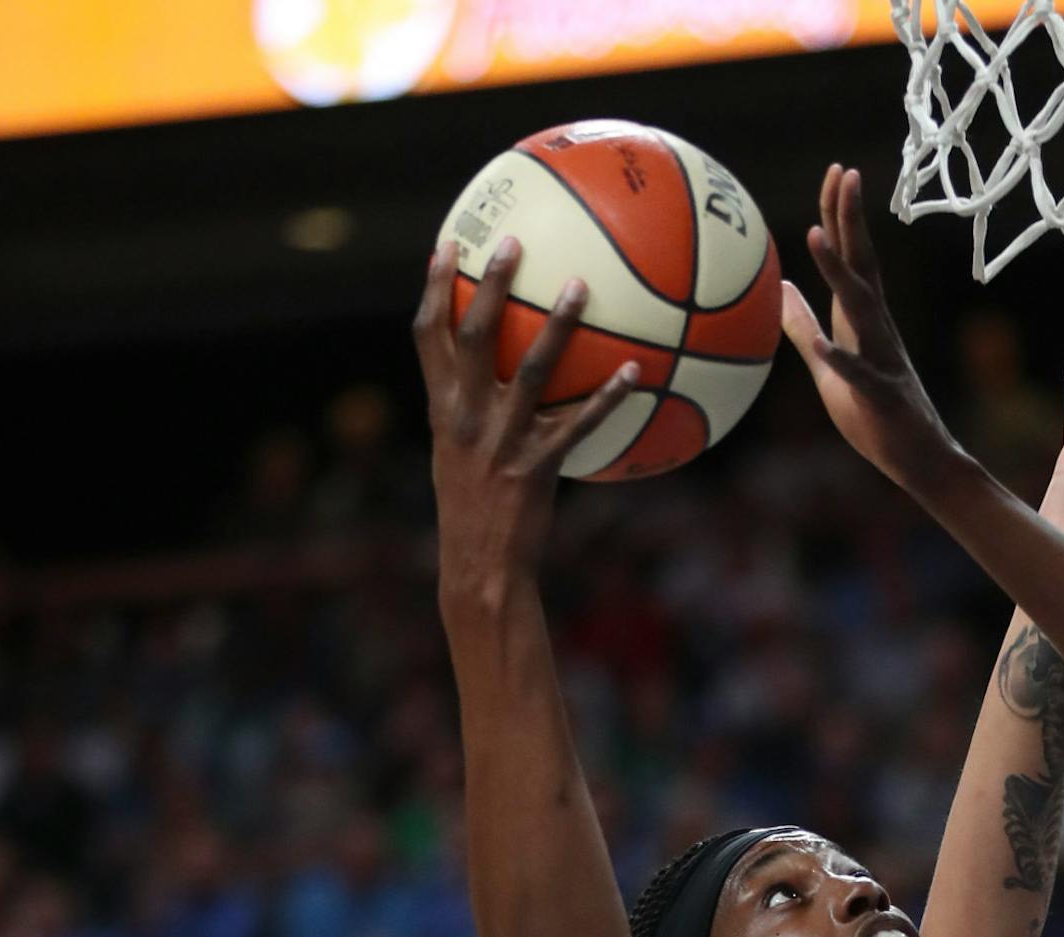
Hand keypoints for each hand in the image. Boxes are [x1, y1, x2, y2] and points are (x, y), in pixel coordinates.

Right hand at [413, 238, 639, 587]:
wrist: (479, 568)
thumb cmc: (475, 513)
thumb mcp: (458, 458)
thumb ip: (473, 414)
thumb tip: (503, 379)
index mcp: (441, 409)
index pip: (427, 336)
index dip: (434, 287)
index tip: (447, 245)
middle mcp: (465, 417)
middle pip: (474, 334)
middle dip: (489, 283)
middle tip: (513, 242)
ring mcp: (501, 440)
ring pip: (532, 369)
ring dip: (558, 324)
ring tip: (582, 286)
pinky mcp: (536, 467)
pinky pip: (578, 423)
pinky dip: (607, 397)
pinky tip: (635, 373)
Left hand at [781, 165, 960, 492]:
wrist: (919, 460)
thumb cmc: (873, 415)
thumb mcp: (827, 364)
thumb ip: (804, 326)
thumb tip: (780, 288)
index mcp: (863, 321)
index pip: (853, 257)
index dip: (842, 215)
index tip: (836, 171)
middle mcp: (878, 329)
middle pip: (864, 265)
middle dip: (852, 220)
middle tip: (845, 173)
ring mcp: (884, 360)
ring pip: (861, 309)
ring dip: (838, 274)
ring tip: (815, 237)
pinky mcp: (884, 396)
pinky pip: (861, 375)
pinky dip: (842, 359)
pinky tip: (824, 346)